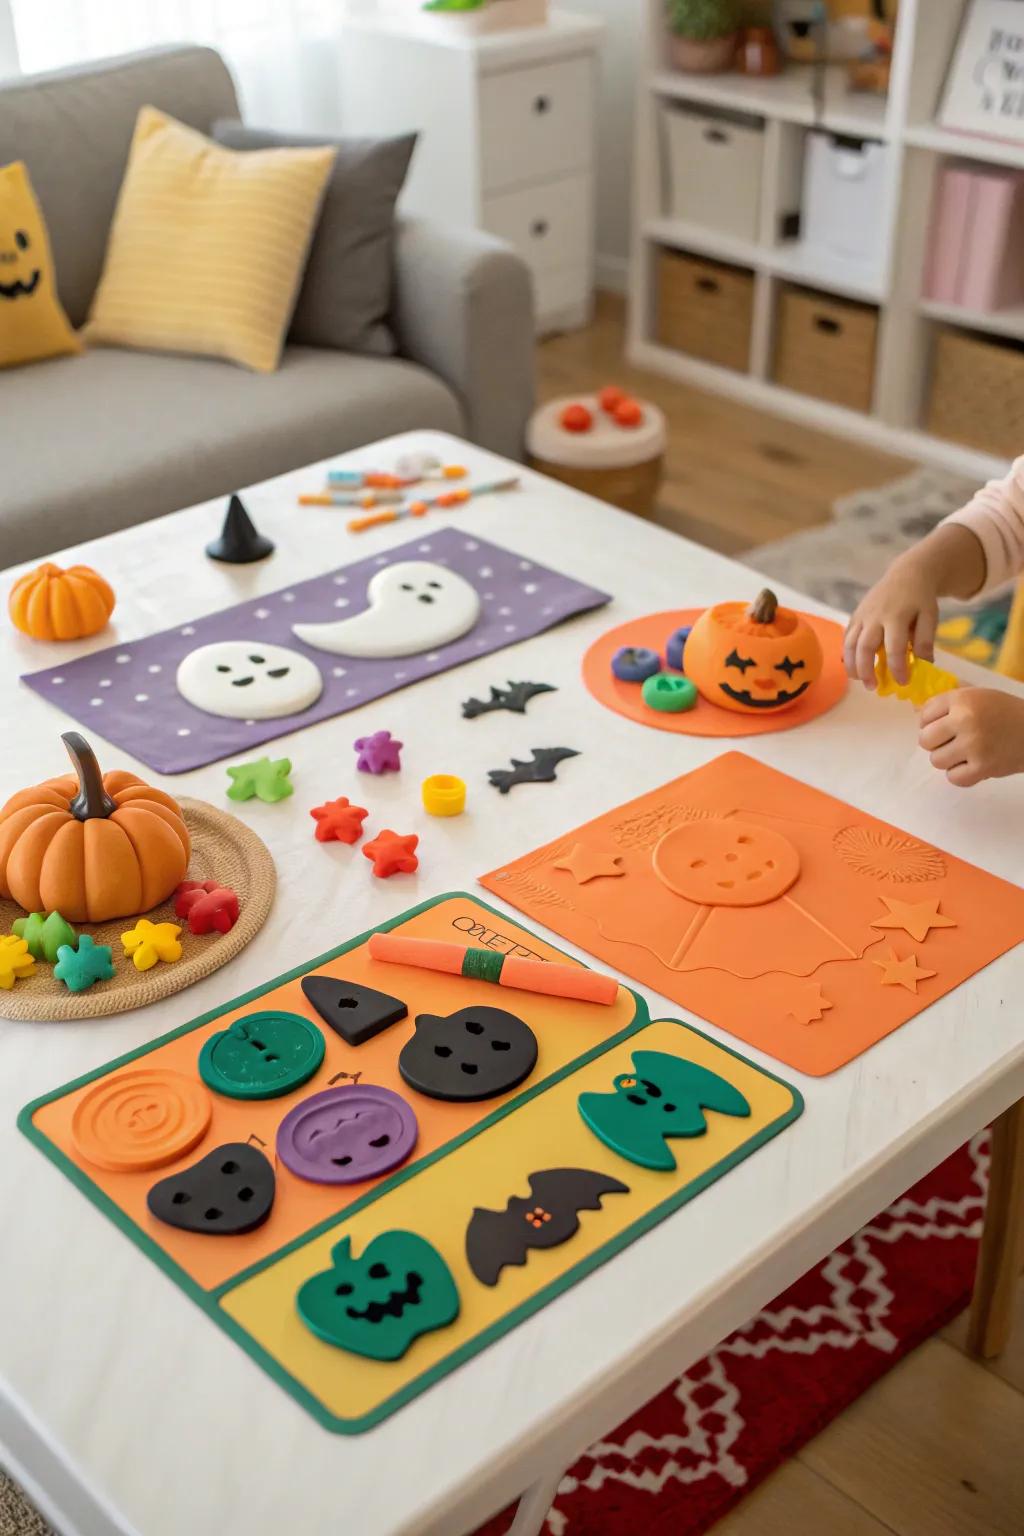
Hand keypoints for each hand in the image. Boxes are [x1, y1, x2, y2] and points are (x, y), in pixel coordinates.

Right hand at [843, 524, 985, 689]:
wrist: (907, 573)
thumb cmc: (921, 599)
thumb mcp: (930, 616)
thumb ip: (926, 639)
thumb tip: (924, 664)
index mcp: (897, 616)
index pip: (895, 647)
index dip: (897, 667)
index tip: (903, 682)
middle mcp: (875, 616)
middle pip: (865, 646)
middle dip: (866, 669)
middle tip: (873, 687)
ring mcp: (862, 615)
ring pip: (850, 643)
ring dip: (851, 664)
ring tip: (859, 680)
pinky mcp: (855, 615)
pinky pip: (846, 636)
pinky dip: (846, 653)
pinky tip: (853, 666)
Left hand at [918, 687, 1023, 786]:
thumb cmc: (1005, 713)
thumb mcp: (979, 697)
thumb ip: (949, 704)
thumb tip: (916, 717)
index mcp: (962, 699)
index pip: (924, 715)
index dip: (931, 724)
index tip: (945, 726)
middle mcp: (965, 719)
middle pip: (925, 740)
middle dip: (936, 743)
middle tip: (953, 742)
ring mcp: (973, 744)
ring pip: (936, 760)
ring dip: (949, 760)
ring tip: (966, 753)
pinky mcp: (983, 767)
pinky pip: (953, 778)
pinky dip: (961, 775)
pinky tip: (974, 765)